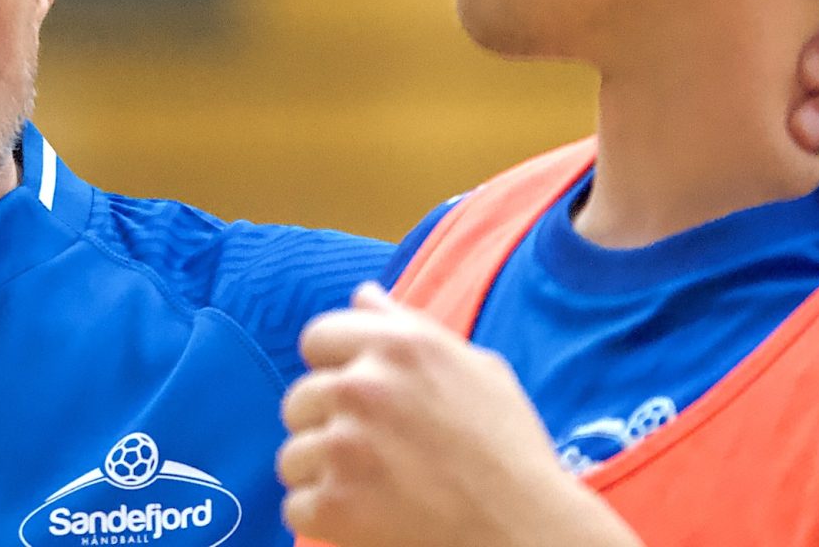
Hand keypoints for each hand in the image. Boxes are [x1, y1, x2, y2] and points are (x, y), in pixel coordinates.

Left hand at [279, 284, 640, 546]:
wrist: (525, 530)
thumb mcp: (475, 367)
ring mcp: (344, 446)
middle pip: (298, 400)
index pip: (317, 338)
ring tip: (376, 486)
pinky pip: (297, 505)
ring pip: (293, 456)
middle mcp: (363, 387)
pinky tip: (368, 516)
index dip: (334, 367)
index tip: (358, 397)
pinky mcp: (334, 503)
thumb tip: (363, 295)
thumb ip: (408, 325)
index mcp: (397, 347)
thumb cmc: (507, 450)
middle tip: (375, 451)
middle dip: (326, 425)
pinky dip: (326, 517)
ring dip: (324, 474)